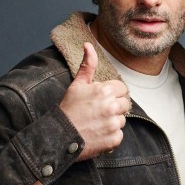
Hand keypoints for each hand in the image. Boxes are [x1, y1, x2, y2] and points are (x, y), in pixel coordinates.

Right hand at [60, 42, 129, 160]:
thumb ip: (88, 65)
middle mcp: (112, 107)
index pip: (122, 89)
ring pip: (122, 120)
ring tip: (96, 123)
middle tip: (97, 112)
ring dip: (112, 122)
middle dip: (113, 107)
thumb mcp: (77, 84)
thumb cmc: (69, 109)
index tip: (100, 100)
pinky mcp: (114, 139)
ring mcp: (114, 124)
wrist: (59, 136)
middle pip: (124, 104)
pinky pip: (119, 135)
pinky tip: (98, 133)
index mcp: (105, 91)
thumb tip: (88, 45)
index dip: (111, 94)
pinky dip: (111, 136)